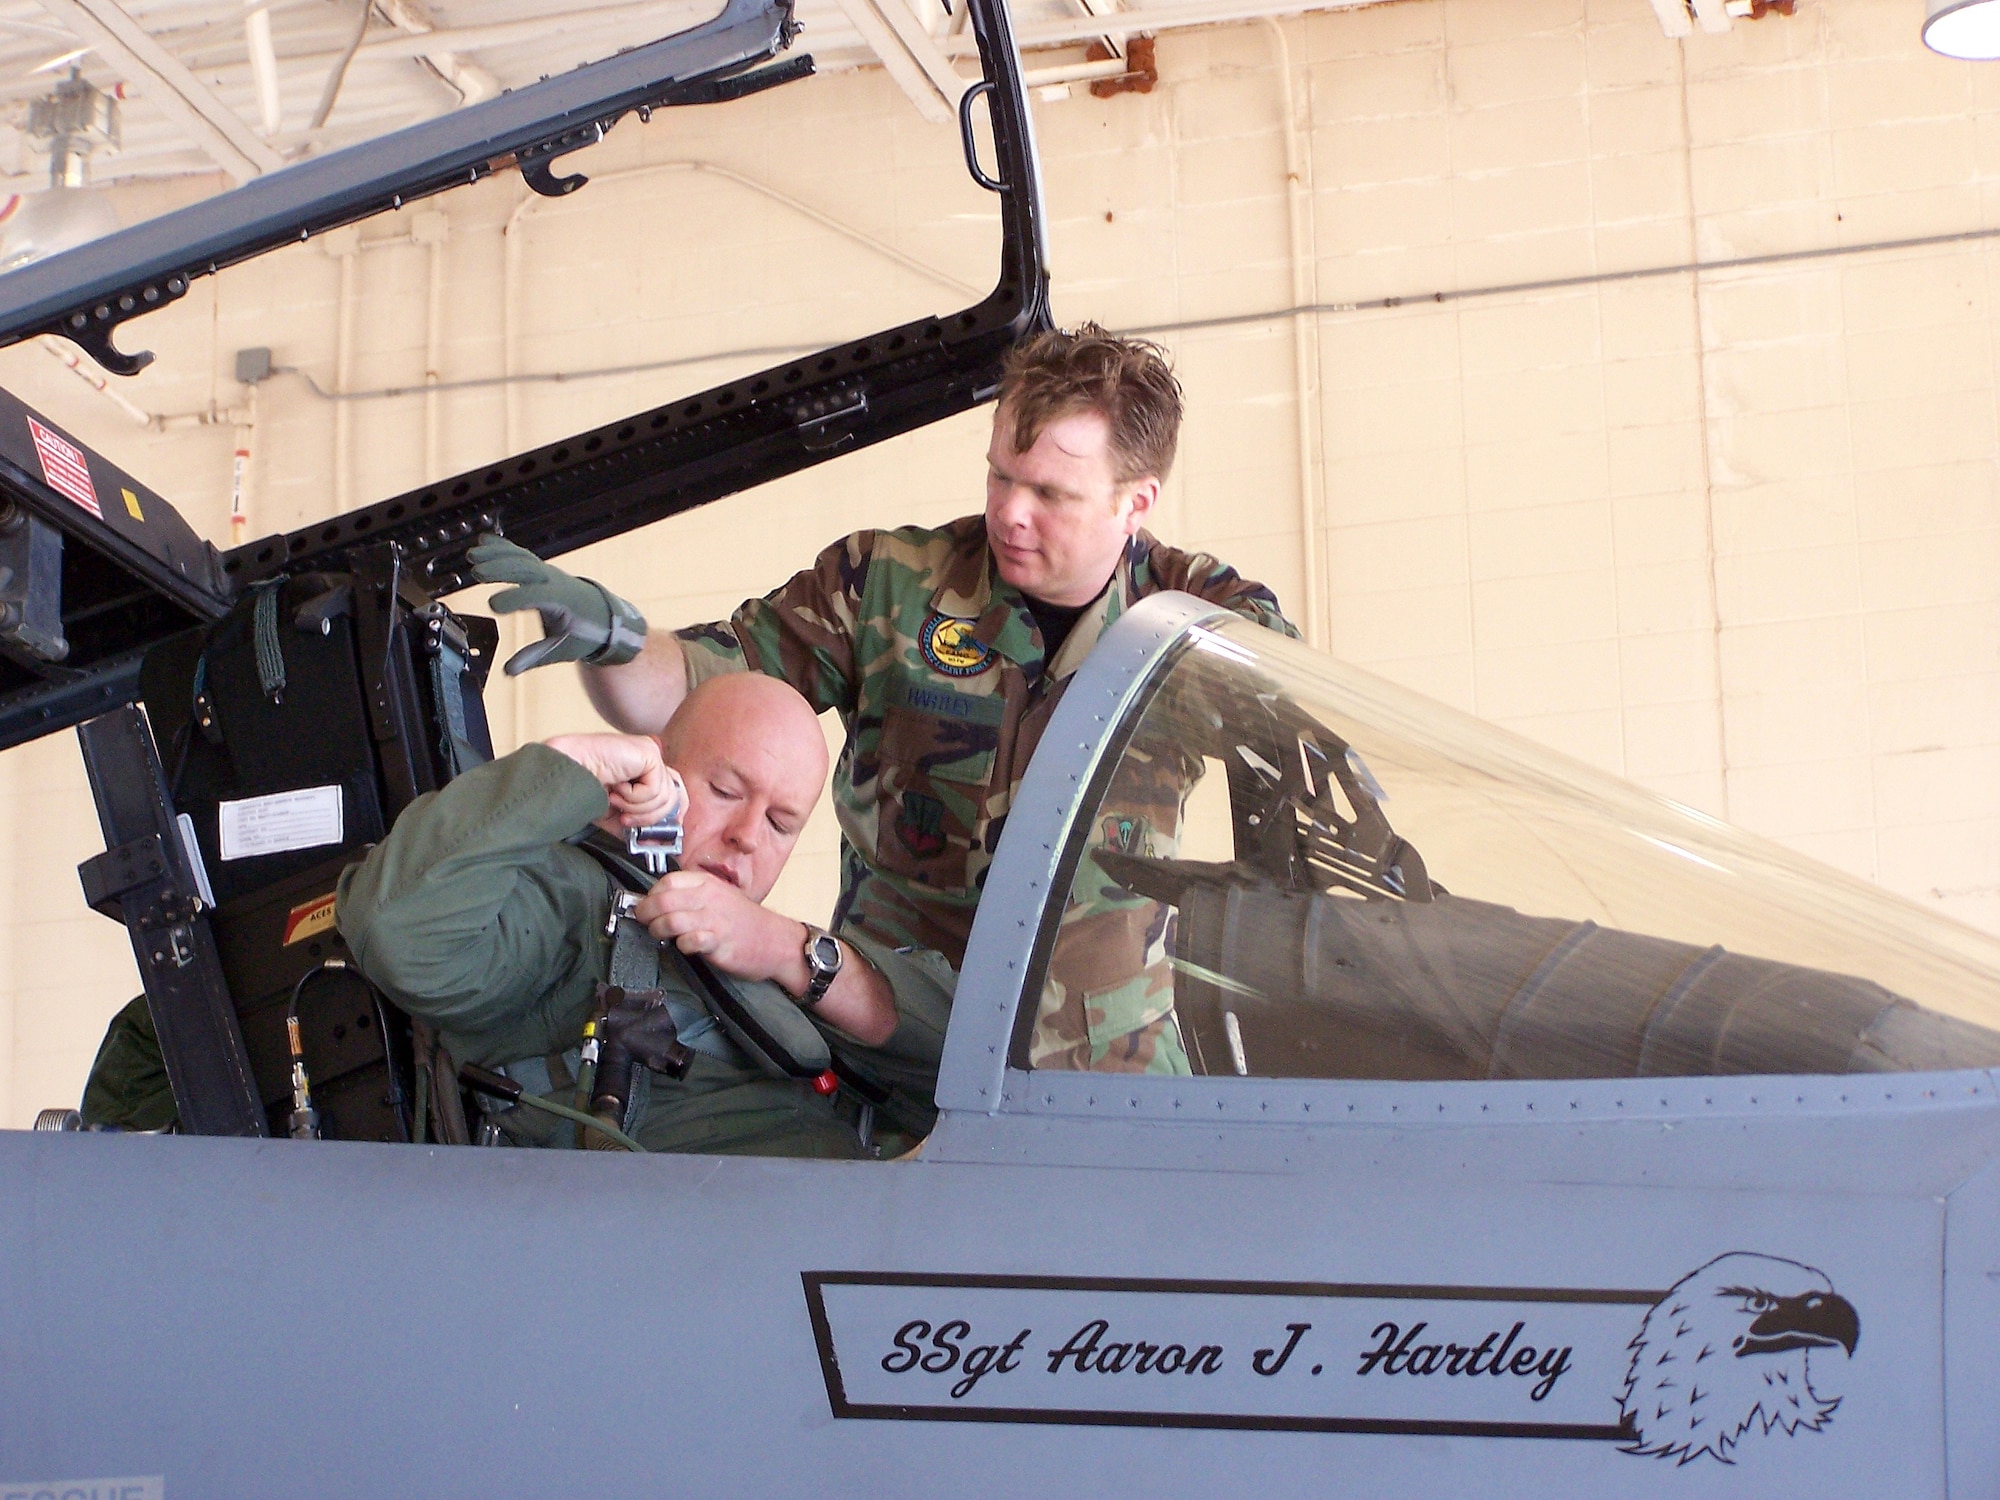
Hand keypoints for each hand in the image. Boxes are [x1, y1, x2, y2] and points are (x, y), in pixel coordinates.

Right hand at [468, 534, 646, 674]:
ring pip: (521, 558)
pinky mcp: (540, 569)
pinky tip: (483, 541)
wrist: (603, 616)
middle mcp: (554, 582)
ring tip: (473, 556)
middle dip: (502, 569)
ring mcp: (547, 572)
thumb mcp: (562, 649)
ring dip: (497, 554)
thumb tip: (508, 671)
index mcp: (563, 602)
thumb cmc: (584, 633)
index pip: (537, 597)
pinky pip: (520, 553)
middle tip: (477, 572)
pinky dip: (502, 547)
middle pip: (527, 570)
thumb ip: (534, 657)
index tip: (493, 605)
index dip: (515, 599)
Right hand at [544, 733, 684, 826]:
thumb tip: (657, 843)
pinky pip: (655, 789)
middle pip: (674, 797)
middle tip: (626, 820)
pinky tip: (616, 788)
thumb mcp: (616, 814)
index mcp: (645, 771)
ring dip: (636, 807)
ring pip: (664, 797)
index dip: (669, 816)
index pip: (674, 794)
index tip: (656, 834)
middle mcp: (651, 760)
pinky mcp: (649, 754)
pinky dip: (633, 797)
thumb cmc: (584, 788)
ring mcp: (651, 754)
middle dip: (650, 817)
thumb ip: (638, 827)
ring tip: (615, 799)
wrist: (567, 772)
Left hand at [634, 869, 802, 982]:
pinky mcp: (719, 941)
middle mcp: (709, 898)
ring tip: (661, 935)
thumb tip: (657, 902)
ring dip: (658, 930)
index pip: (668, 881)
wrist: (775, 941)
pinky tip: (685, 946)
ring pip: (671, 920)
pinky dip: (682, 945)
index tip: (647, 905)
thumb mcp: (719, 897)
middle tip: (645, 921)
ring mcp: (714, 920)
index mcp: (708, 884)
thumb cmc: (744, 922)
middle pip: (663, 900)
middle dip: (646, 913)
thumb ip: (692, 897)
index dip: (651, 894)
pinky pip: (690, 940)